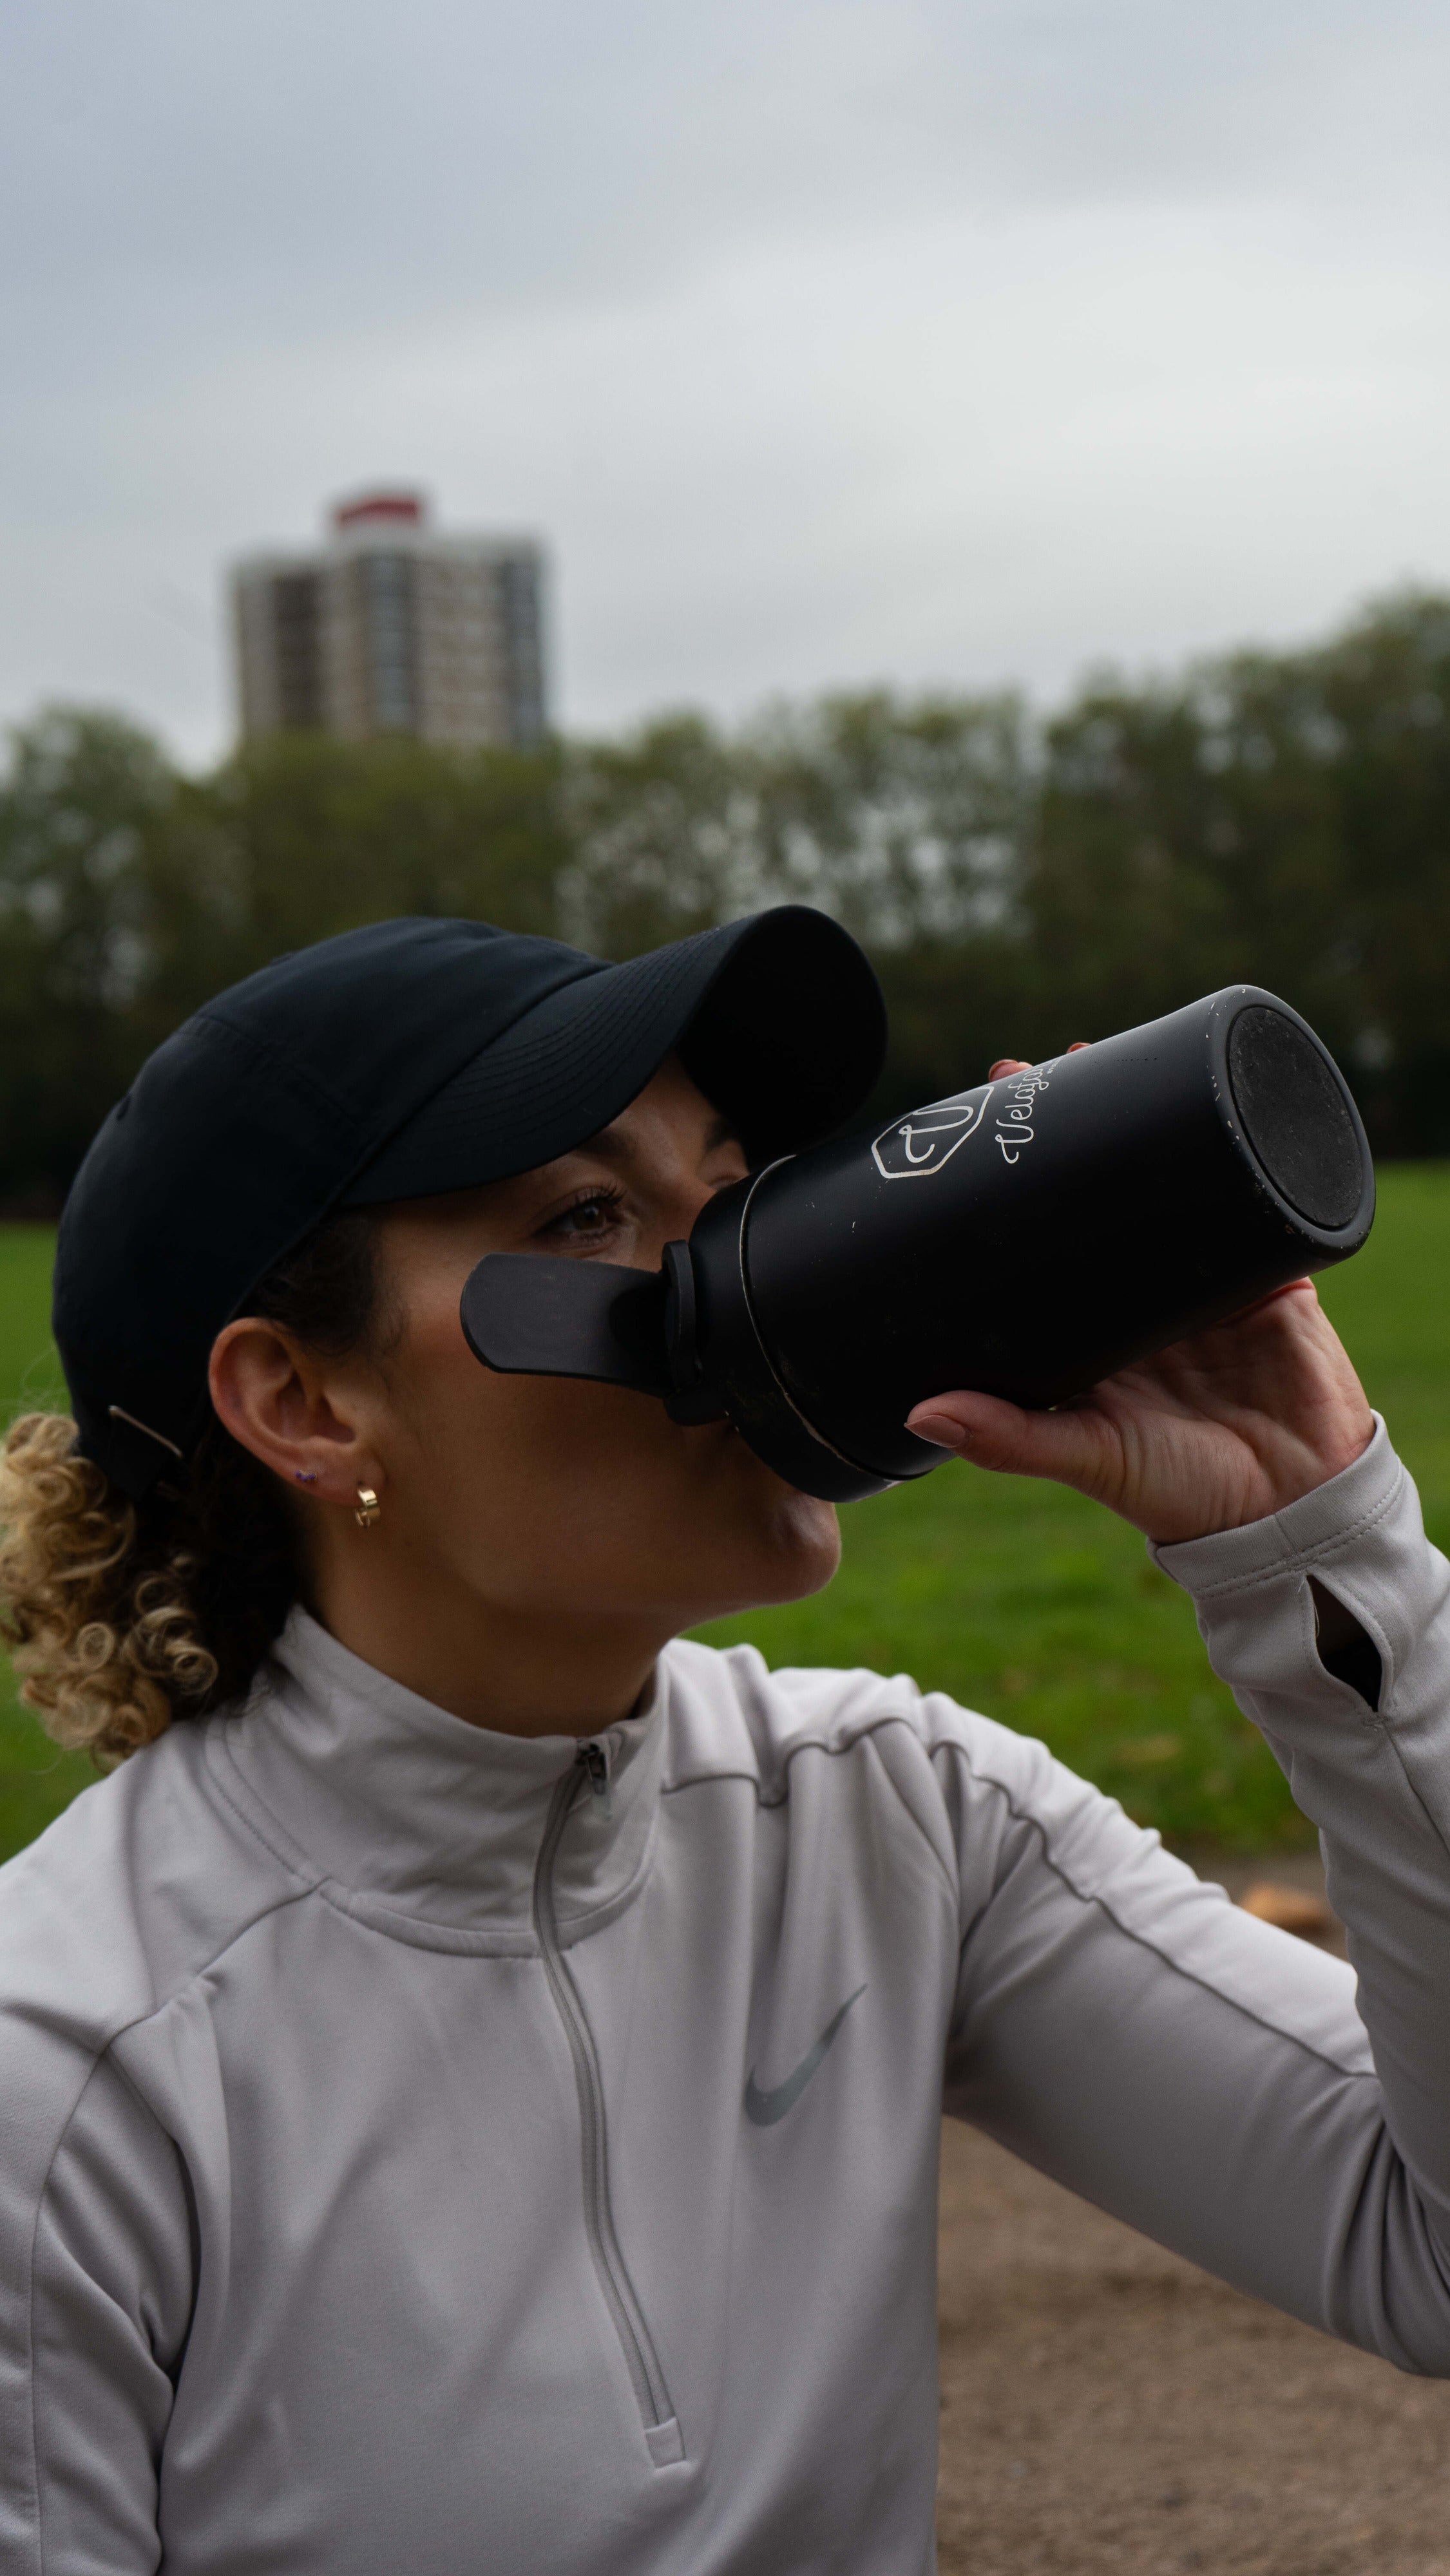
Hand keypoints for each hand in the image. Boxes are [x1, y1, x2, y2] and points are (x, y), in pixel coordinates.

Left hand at [904, 1058, 1374, 1544]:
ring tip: (1099, 1054)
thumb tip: (919, 1415)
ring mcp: (1203, 1273)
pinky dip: (1231, 1151)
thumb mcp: (1088, 1456)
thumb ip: (1008, 1441)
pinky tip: (1202, 1099)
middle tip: (1026, 1069)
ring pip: (1165, 1175)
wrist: (1292, 1505)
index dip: (1010, 1184)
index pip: (1038, 1238)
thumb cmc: (1181, 1490)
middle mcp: (1138, 1292)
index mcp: (1088, 1328)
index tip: (970, 1129)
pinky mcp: (1267, 1269)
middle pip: (1097, 1190)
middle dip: (1069, 1124)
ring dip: (1139, 1115)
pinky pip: (1248, 1197)